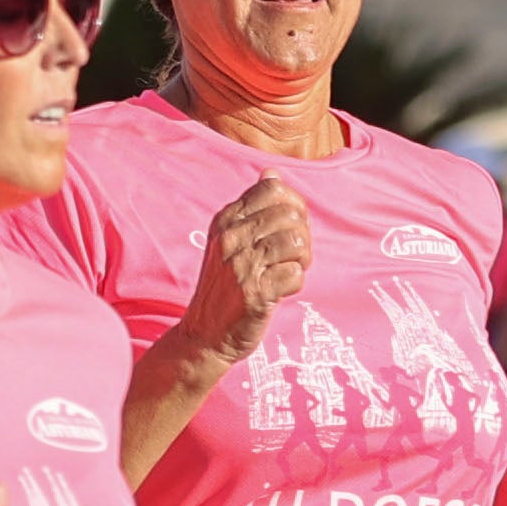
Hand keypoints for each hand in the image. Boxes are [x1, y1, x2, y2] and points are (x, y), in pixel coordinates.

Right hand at [168, 177, 311, 377]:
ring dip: (302, 259)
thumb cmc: (224, 285)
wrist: (204, 334)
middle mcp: (231, 238)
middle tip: (293, 255)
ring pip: (296, 242)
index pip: (272, 188)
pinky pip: (295, 275)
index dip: (293, 204)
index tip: (290, 226)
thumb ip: (252, 207)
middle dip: (302, 234)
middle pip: (290, 214)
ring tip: (289, 270)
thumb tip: (271, 172)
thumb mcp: (229, 240)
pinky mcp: (255, 293)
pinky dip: (296, 283)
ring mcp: (242, 265)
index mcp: (226, 220)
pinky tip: (282, 290)